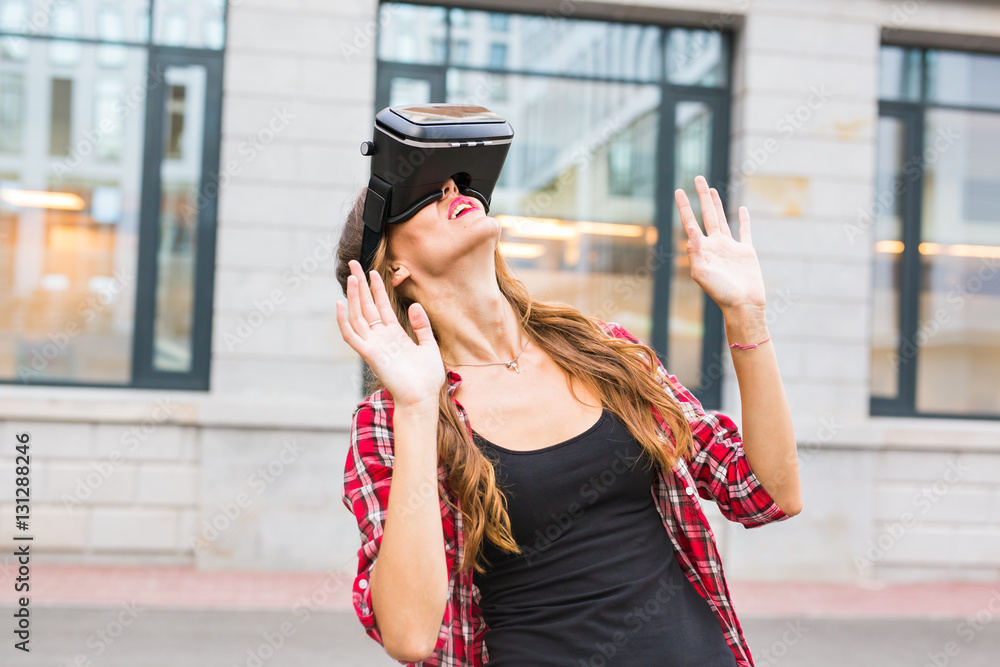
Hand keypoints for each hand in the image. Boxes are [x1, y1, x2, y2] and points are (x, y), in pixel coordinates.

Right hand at [336, 259, 445, 409]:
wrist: (423, 399)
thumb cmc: (427, 378)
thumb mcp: (429, 346)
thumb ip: (422, 326)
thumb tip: (414, 305)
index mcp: (395, 336)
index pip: (382, 307)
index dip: (377, 289)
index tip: (373, 271)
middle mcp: (381, 338)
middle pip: (367, 306)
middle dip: (361, 285)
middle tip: (354, 264)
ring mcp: (374, 345)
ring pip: (358, 316)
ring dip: (353, 297)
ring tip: (351, 277)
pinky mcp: (370, 354)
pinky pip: (352, 336)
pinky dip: (344, 321)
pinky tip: (340, 304)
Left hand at [674, 175, 765, 313]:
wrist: (743, 305)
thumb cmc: (721, 293)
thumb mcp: (702, 273)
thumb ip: (695, 251)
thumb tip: (690, 229)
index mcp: (702, 249)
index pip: (691, 222)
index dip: (684, 206)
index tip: (679, 191)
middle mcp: (715, 245)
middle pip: (707, 214)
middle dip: (702, 196)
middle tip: (697, 178)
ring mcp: (730, 247)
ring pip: (722, 218)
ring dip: (716, 203)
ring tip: (711, 189)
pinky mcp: (746, 251)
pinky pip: (744, 231)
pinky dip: (743, 219)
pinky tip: (741, 209)